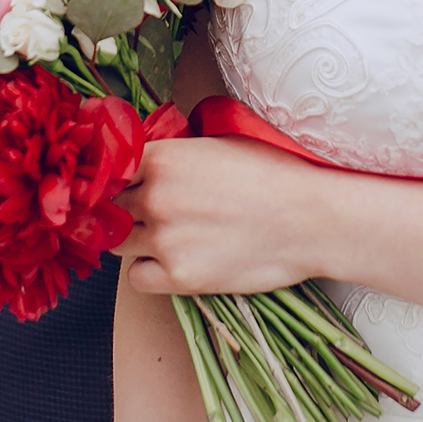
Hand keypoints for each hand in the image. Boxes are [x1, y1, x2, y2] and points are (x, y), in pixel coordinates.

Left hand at [119, 138, 334, 295]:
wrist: (311, 218)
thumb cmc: (274, 173)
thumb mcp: (219, 143)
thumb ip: (174, 152)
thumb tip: (145, 158)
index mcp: (162, 157)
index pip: (110, 169)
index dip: (116, 179)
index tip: (125, 186)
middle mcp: (155, 197)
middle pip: (110, 208)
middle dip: (127, 209)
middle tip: (153, 212)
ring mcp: (164, 239)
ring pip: (119, 243)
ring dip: (137, 239)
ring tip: (172, 236)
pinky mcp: (179, 277)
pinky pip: (136, 278)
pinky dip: (149, 272)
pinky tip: (176, 260)